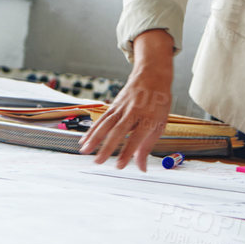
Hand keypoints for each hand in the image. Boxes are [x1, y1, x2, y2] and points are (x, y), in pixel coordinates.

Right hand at [80, 29, 173, 170]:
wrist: (152, 75)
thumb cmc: (159, 102)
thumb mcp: (160, 123)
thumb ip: (147, 146)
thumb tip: (142, 168)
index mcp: (149, 118)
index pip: (137, 138)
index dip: (128, 152)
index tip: (119, 166)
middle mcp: (134, 112)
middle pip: (118, 131)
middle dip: (107, 147)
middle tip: (98, 161)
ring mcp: (122, 107)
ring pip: (106, 123)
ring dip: (94, 138)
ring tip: (84, 151)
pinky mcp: (114, 105)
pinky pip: (101, 119)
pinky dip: (92, 130)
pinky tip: (84, 140)